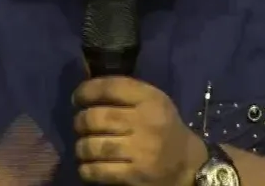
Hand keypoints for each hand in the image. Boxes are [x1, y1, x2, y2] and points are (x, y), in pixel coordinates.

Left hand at [72, 76, 207, 185]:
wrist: (187, 165)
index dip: (86, 91)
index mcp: (151, 99)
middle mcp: (146, 122)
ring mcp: (141, 151)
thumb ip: (125, 92)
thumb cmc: (163, 127)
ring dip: (81, 147)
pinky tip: (88, 165)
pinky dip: (86, 168)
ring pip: (92, 146)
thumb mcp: (153, 101)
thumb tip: (85, 90)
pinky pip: (97, 170)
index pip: (110, 87)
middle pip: (95, 118)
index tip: (77, 98)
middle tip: (80, 125)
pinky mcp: (135, 176)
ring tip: (83, 147)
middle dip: (80, 121)